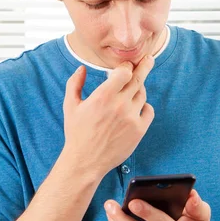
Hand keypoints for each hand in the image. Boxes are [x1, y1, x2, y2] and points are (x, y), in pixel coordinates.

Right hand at [63, 54, 154, 179]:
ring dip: (139, 88)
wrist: (85, 161)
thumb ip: (75, 83)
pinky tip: (137, 106)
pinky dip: (145, 106)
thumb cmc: (76, 133)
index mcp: (103, 96)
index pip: (124, 71)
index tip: (126, 65)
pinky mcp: (139, 130)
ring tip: (133, 88)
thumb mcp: (70, 105)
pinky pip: (149, 111)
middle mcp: (119, 105)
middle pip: (138, 78)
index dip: (126, 66)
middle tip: (148, 59)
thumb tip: (82, 68)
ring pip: (142, 94)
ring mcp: (131, 117)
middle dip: (144, 66)